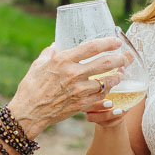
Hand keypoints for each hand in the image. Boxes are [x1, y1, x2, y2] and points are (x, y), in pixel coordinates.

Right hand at [8, 38, 130, 136]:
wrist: (28, 113)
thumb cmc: (30, 87)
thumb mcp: (38, 65)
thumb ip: (48, 53)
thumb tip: (55, 45)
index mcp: (63, 61)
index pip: (91, 47)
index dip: (107, 43)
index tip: (116, 42)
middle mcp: (74, 74)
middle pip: (104, 64)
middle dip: (119, 59)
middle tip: (125, 57)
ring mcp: (79, 90)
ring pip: (106, 82)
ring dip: (116, 77)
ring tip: (120, 74)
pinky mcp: (81, 104)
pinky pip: (100, 97)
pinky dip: (106, 92)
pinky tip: (108, 89)